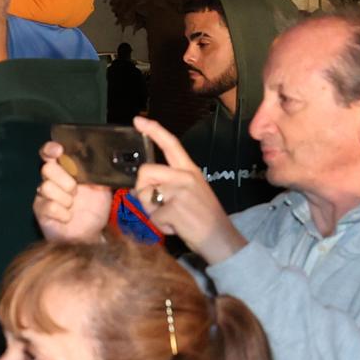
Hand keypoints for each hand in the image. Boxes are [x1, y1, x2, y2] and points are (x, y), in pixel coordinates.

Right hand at [33, 142, 117, 243]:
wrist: (92, 234)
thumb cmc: (94, 210)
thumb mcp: (102, 189)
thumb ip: (99, 174)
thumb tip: (100, 163)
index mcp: (65, 170)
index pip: (50, 153)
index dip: (51, 149)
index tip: (59, 151)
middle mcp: (52, 180)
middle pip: (47, 168)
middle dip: (64, 179)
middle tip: (76, 191)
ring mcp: (44, 196)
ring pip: (46, 187)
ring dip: (65, 199)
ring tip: (73, 207)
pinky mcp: (41, 211)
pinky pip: (49, 206)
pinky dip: (63, 213)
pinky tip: (68, 218)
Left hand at [126, 116, 241, 261]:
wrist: (222, 240)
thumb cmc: (205, 219)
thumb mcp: (191, 193)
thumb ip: (169, 185)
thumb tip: (140, 187)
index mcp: (191, 170)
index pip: (170, 143)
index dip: (153, 130)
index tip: (137, 120)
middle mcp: (185, 176)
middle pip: (146, 172)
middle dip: (142, 191)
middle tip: (158, 207)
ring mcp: (180, 191)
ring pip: (144, 196)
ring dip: (152, 213)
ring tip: (173, 219)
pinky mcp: (175, 208)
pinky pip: (153, 217)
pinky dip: (161, 227)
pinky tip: (177, 227)